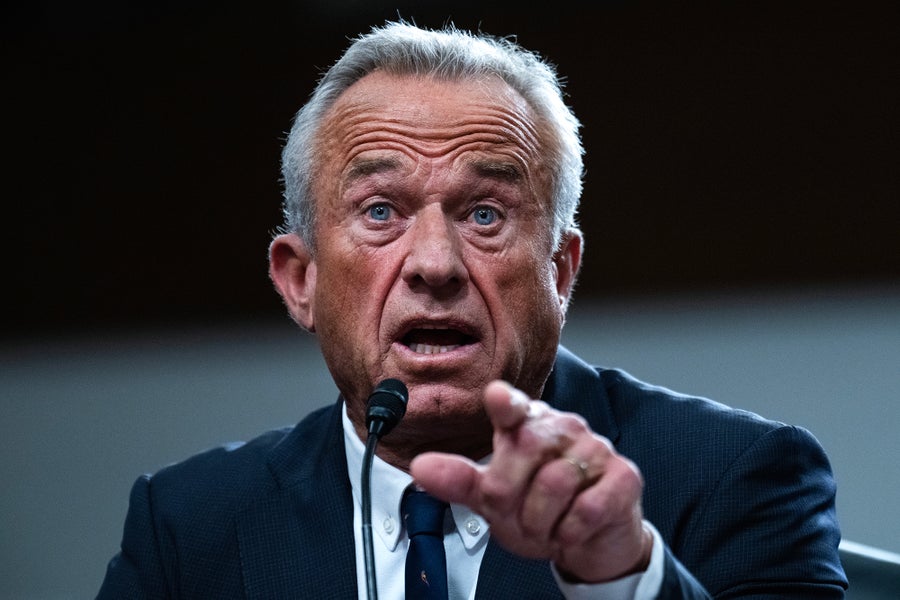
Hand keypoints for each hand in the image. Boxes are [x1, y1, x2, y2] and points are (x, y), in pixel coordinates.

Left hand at [409, 380, 652, 582]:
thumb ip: (458, 480)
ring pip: (555, 485)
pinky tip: (572, 528)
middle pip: (523, 453)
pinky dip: (571, 531)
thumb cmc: (539, 511)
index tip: (495, 396)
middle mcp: (562, 427)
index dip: (505, 402)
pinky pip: (587, 508)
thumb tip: (420, 466)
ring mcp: (596, 448)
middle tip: (519, 515)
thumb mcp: (492, 499)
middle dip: (512, 498)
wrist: (589, 542)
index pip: (512, 406)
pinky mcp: (624, 476)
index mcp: (527, 424)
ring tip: (547, 524)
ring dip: (542, 521)